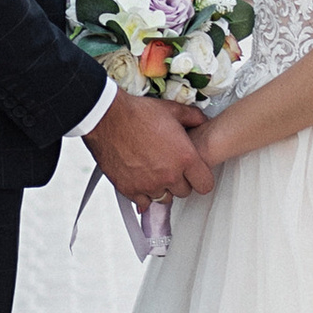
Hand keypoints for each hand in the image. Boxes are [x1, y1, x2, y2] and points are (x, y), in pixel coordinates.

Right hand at [87, 92, 211, 199]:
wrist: (108, 119)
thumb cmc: (138, 114)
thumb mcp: (172, 110)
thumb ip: (193, 118)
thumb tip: (202, 121)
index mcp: (185, 157)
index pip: (205, 184)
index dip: (201, 179)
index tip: (195, 174)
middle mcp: (169, 175)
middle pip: (184, 192)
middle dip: (180, 181)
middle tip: (171, 167)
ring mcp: (149, 184)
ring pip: (164, 198)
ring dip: (162, 188)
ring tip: (154, 172)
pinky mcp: (130, 189)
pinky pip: (144, 202)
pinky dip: (143, 194)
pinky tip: (141, 180)